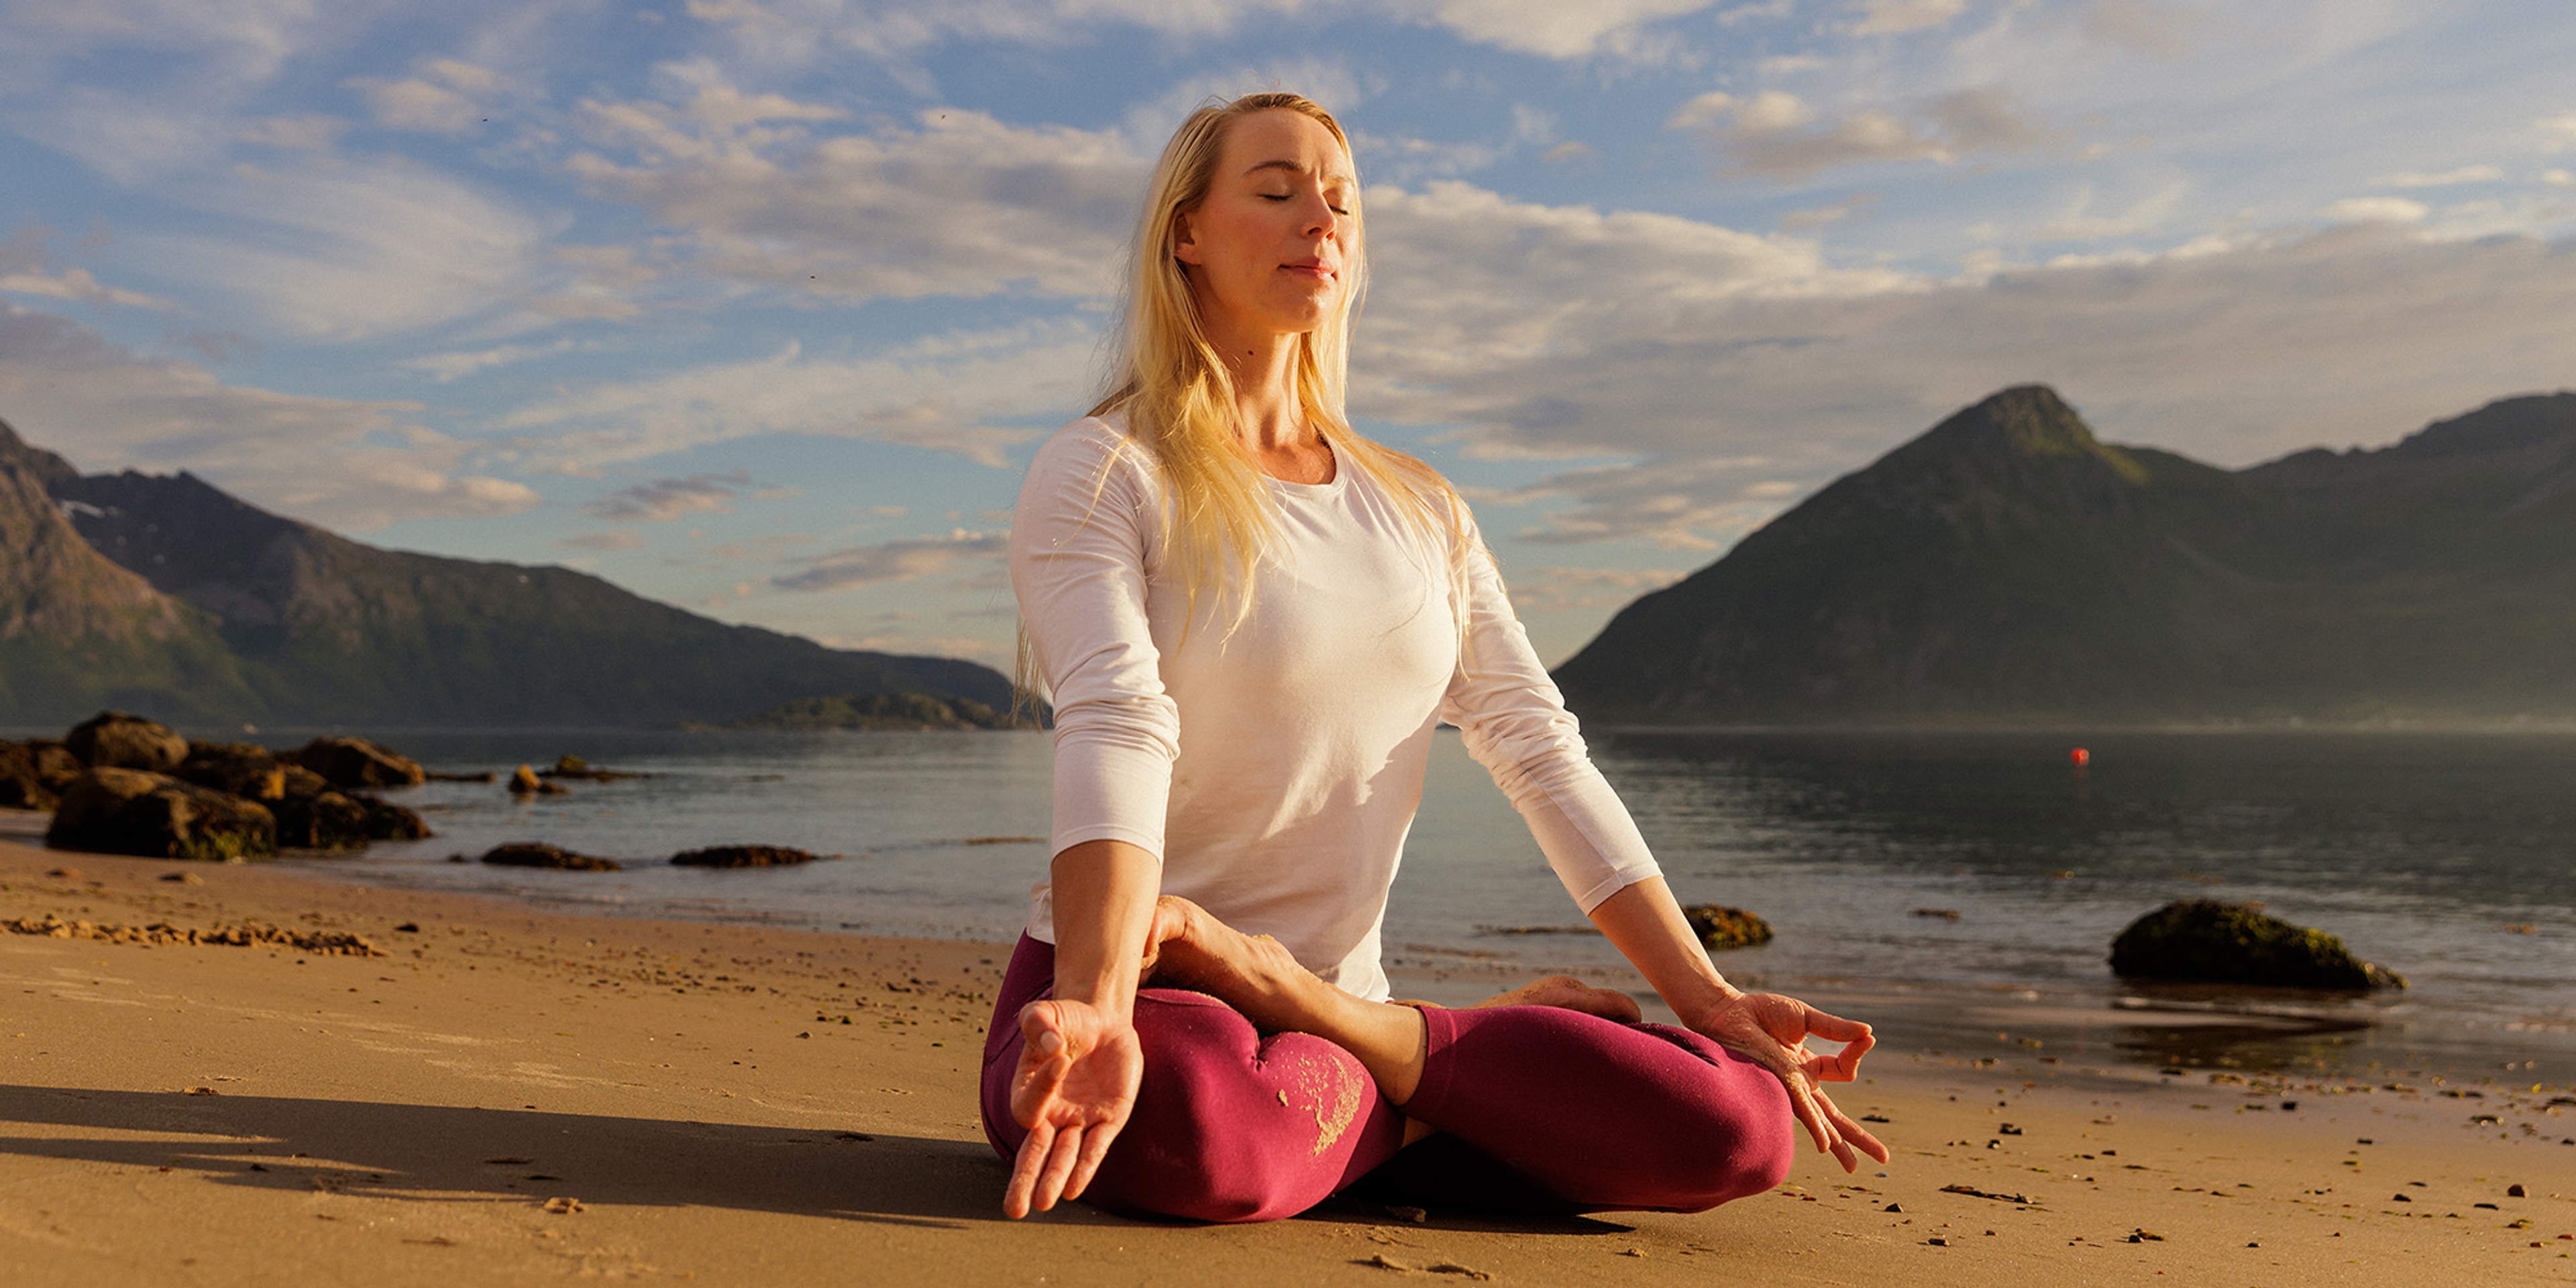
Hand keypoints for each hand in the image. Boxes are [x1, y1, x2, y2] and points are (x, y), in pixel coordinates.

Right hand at [1004, 996, 1142, 1217]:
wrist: (1101, 1022)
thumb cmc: (1066, 1020)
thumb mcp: (1045, 1013)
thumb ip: (1037, 1021)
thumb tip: (1051, 1044)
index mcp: (1028, 1090)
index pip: (1029, 1105)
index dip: (1044, 1086)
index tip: (1060, 1056)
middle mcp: (1051, 1113)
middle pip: (1034, 1153)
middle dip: (1025, 1180)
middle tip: (1014, 1211)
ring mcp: (1079, 1119)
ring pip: (1063, 1157)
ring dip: (1054, 1178)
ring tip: (1045, 1204)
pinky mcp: (1109, 1118)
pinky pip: (1095, 1148)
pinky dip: (1086, 1167)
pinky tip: (1075, 1189)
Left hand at [1691, 991, 1889, 1172]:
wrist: (1728, 1011)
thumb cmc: (1760, 1013)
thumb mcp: (1806, 1018)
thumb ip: (1835, 1028)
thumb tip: (1869, 1032)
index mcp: (1808, 1067)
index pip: (1845, 1071)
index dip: (1858, 1054)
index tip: (1868, 1039)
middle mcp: (1801, 1084)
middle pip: (1835, 1118)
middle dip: (1858, 1138)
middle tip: (1884, 1158)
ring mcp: (1790, 1088)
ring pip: (1822, 1122)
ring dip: (1841, 1144)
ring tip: (1854, 1168)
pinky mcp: (1778, 1084)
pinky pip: (1802, 1109)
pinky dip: (1816, 1126)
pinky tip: (1826, 1145)